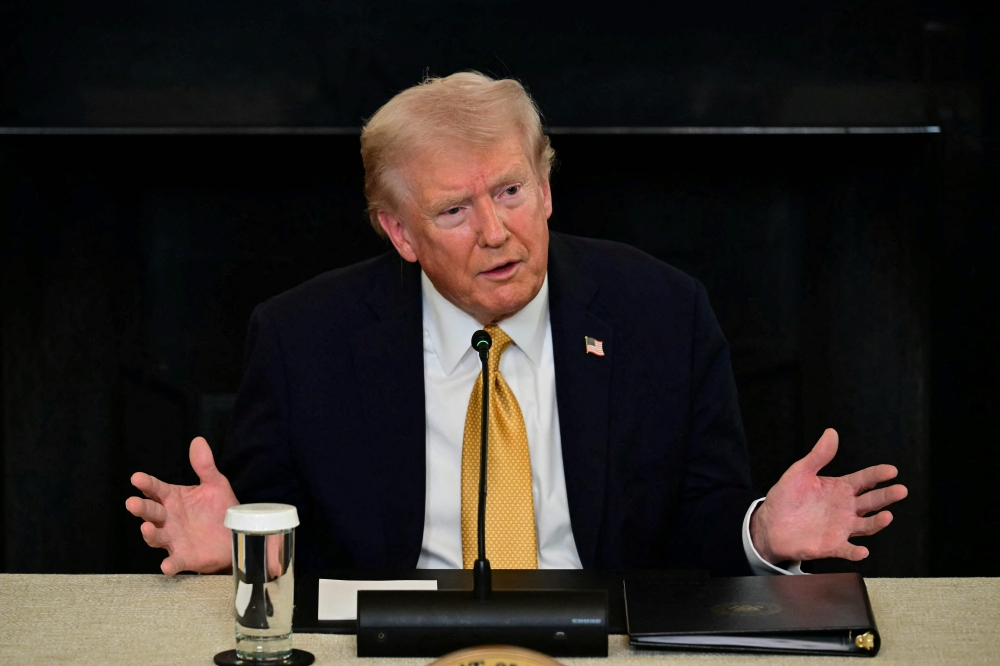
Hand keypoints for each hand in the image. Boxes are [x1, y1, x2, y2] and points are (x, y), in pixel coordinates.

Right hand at [126, 437, 237, 574]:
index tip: (137, 478)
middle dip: (141, 508)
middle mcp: (168, 518)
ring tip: (147, 527)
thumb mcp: (215, 484)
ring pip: (156, 536)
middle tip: (132, 502)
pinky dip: (169, 564)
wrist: (236, 535)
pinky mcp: (184, 556)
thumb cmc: (220, 509)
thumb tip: (198, 441)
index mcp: (173, 499)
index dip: (146, 484)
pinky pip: (174, 561)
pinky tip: (166, 565)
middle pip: (151, 512)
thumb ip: (204, 465)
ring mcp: (174, 538)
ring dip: (149, 533)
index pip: (156, 489)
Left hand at [750, 428, 907, 564]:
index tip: (891, 471)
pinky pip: (847, 550)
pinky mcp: (832, 545)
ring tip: (887, 516)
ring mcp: (842, 527)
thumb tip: (831, 433)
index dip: (878, 475)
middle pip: (872, 501)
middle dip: (887, 496)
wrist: (771, 524)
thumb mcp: (800, 472)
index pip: (864, 480)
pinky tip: (862, 551)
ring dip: (877, 522)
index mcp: (840, 488)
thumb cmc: (786, 498)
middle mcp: (846, 508)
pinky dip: (855, 552)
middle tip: (900, 490)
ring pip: (866, 525)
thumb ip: (818, 455)